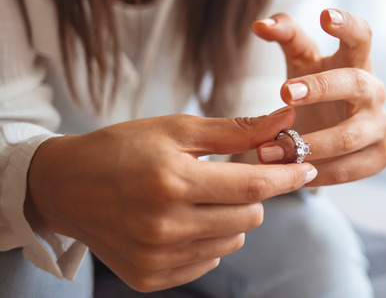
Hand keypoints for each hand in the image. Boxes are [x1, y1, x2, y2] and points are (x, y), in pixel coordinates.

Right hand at [24, 107, 315, 291]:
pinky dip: (208, 241)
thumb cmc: (123, 148)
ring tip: (198, 197)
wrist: (64, 187)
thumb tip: (288, 120)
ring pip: (233, 242)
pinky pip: (208, 262)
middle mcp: (164, 226)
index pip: (252, 186)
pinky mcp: (150, 277)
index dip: (287, 176)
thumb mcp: (177, 129)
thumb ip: (237, 130)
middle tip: (229, 176)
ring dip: (231, 219)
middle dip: (253, 194)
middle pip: (249, 218)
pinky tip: (182, 220)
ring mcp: (156, 257)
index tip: (308, 166)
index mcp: (171, 182)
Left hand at [252, 9, 385, 184]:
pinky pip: (351, 168)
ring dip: (307, 145)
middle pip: (356, 84)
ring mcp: (381, 125)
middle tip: (284, 93)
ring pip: (350, 136)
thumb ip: (284, 36)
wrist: (331, 133)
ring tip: (267, 151)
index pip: (362, 35)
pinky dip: (320, 173)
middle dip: (321, 88)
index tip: (325, 16)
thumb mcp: (300, 61)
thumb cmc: (316, 89)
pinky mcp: (382, 155)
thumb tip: (259, 24)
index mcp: (357, 61)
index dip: (348, 25)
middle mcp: (375, 91)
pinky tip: (293, 174)